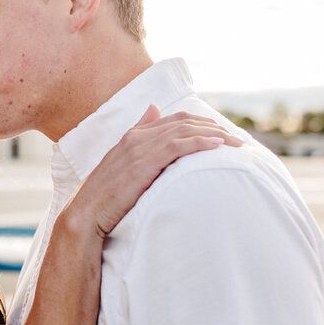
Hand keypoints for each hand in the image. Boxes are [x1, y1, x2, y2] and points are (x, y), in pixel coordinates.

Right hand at [65, 105, 241, 237]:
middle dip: (214, 127)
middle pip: (184, 121)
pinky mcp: (144, 162)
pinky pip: (179, 145)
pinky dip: (201, 142)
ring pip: (185, 131)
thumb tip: (153, 110)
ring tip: (237, 144)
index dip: (201, 123)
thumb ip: (138, 138)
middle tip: (238, 140)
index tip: (222, 134)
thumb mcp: (122, 165)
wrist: (85, 214)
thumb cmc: (104, 197)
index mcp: (132, 136)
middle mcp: (137, 136)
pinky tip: (218, 146)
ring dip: (215, 135)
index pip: (174, 120)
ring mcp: (140, 147)